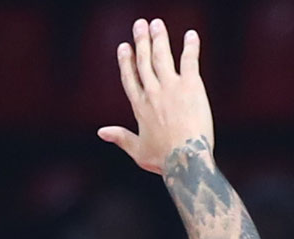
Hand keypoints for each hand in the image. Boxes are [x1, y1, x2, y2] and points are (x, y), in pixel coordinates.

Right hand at [97, 18, 213, 174]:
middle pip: (143, 61)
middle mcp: (152, 92)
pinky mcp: (190, 85)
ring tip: (157, 23)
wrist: (185, 159)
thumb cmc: (163, 159)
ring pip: (162, 55)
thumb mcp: (137, 150)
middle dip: (141, 41)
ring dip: (159, 38)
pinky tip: (191, 35)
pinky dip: (190, 46)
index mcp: (139, 107)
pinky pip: (189, 60)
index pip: (130, 78)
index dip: (126, 61)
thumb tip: (101, 132)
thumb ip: (120, 137)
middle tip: (140, 25)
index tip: (124, 47)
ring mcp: (170, 87)